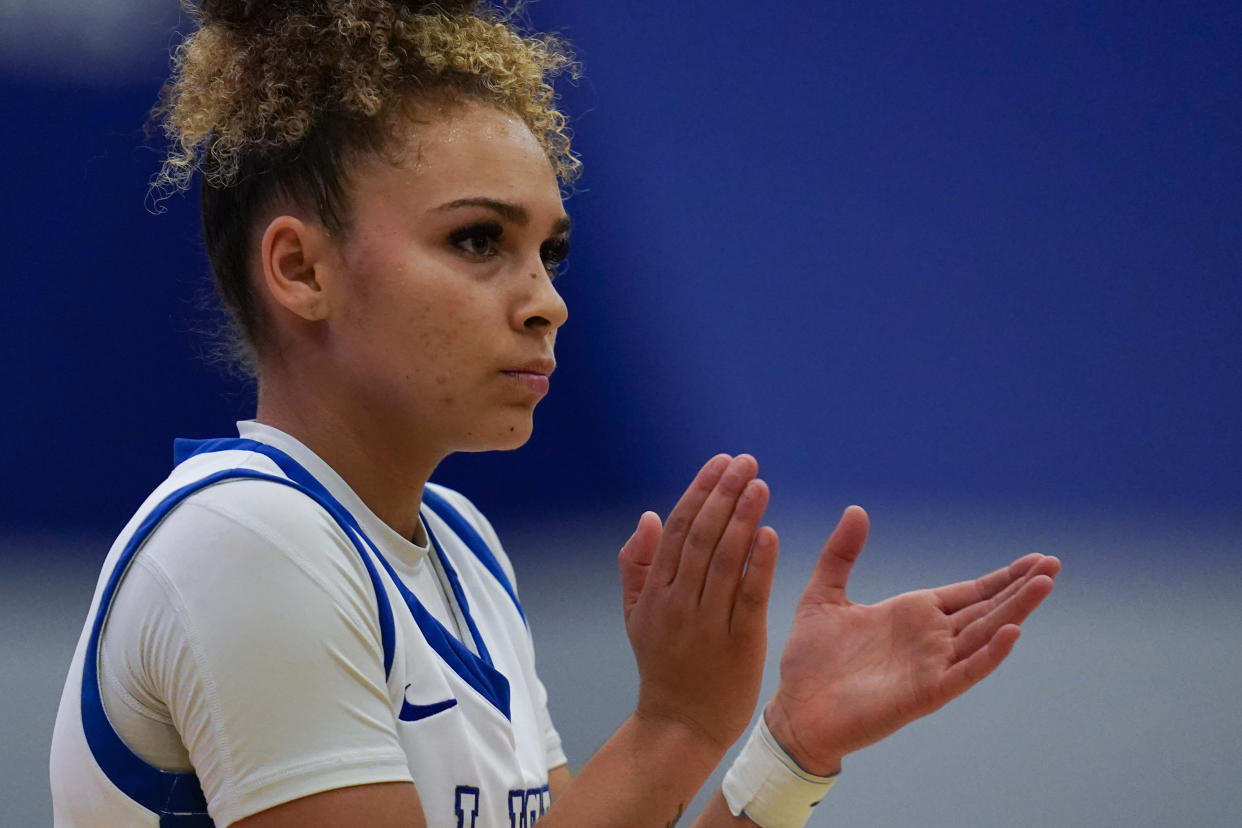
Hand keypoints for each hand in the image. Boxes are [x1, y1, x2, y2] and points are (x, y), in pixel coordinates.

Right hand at [618, 455, 779, 751]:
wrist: (679, 725)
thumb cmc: (662, 664)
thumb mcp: (635, 615)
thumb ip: (637, 565)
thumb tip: (648, 517)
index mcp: (655, 591)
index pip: (678, 529)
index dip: (701, 492)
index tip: (721, 462)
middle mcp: (678, 603)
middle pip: (702, 538)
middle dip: (724, 494)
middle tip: (745, 461)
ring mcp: (707, 624)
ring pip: (724, 561)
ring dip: (742, 519)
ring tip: (759, 484)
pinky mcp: (738, 644)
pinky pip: (748, 597)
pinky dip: (758, 564)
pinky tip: (770, 534)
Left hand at [765, 506, 1060, 773]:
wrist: (795, 709)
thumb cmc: (811, 659)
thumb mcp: (823, 594)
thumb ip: (841, 554)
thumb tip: (856, 509)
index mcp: (911, 614)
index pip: (969, 593)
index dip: (1002, 577)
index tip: (1036, 559)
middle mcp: (929, 639)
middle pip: (986, 610)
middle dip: (1019, 588)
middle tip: (1053, 564)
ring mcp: (930, 667)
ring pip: (984, 635)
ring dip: (1014, 612)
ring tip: (1044, 585)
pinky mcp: (924, 694)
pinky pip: (964, 673)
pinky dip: (989, 655)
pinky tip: (1012, 633)